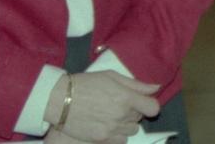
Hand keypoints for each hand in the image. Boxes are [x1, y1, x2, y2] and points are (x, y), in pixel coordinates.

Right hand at [45, 71, 160, 143]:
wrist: (58, 100)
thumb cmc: (85, 84)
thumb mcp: (112, 77)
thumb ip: (136, 84)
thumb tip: (156, 88)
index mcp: (126, 97)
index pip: (153, 108)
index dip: (149, 105)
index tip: (143, 102)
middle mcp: (121, 115)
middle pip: (140, 118)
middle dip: (133, 111)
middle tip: (118, 105)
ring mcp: (111, 129)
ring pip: (132, 130)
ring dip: (126, 124)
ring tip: (112, 116)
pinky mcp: (101, 139)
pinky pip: (121, 141)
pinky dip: (118, 135)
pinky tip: (108, 126)